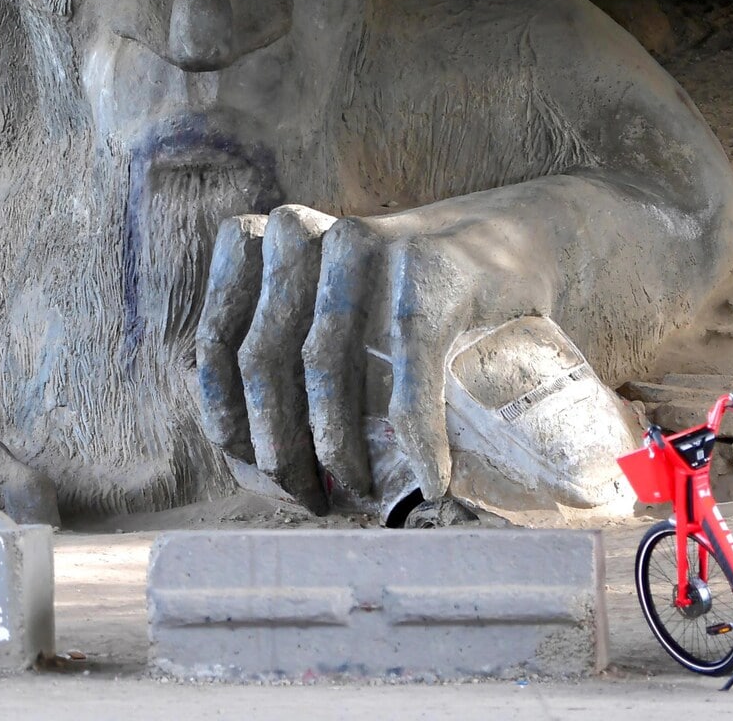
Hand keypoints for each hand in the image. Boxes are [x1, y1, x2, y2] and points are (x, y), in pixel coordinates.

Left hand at [195, 196, 636, 518]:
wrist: (514, 240)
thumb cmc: (403, 298)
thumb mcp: (328, 305)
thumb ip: (275, 349)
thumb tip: (232, 452)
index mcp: (265, 241)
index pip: (218, 341)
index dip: (228, 419)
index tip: (258, 470)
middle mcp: (302, 232)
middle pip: (263, 359)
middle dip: (280, 446)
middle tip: (311, 499)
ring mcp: (365, 244)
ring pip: (323, 365)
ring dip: (337, 448)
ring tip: (361, 494)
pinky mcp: (429, 271)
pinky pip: (408, 367)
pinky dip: (419, 437)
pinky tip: (433, 479)